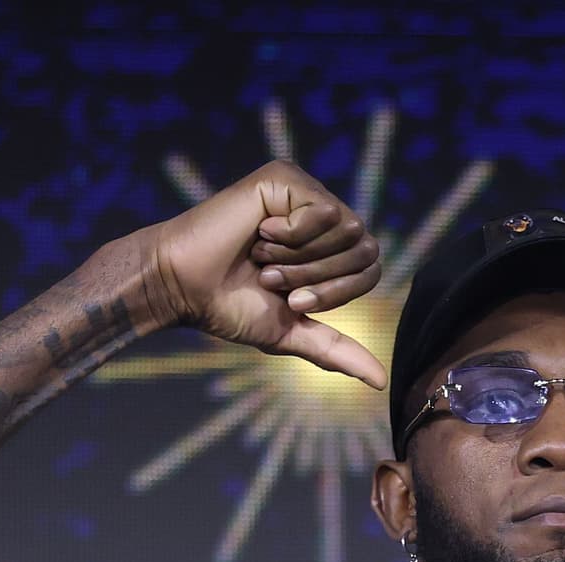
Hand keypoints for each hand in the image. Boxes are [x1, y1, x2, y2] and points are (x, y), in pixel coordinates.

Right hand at [139, 160, 385, 387]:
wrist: (185, 287)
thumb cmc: (230, 306)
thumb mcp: (292, 331)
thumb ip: (337, 350)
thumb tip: (380, 382)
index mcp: (328, 248)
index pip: (370, 270)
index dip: (336, 293)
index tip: (291, 300)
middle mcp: (321, 216)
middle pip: (364, 250)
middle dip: (318, 277)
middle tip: (271, 277)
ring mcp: (304, 192)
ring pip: (347, 229)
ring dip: (300, 258)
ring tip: (262, 256)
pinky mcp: (285, 176)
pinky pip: (323, 210)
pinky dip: (290, 234)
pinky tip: (258, 230)